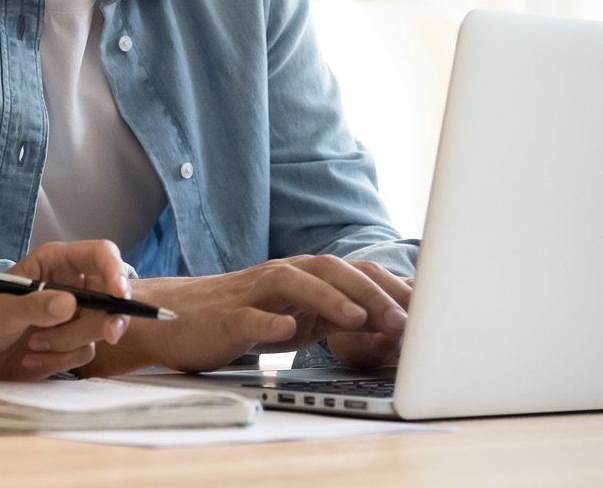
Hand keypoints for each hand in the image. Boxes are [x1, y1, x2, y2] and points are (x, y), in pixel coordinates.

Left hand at [0, 239, 130, 381]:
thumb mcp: (1, 311)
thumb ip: (34, 306)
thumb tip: (70, 304)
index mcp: (54, 263)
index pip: (99, 255)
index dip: (116, 271)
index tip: (119, 296)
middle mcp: (68, 285)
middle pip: (110, 296)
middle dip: (103, 318)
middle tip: (108, 334)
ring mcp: (70, 317)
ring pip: (97, 328)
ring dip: (66, 343)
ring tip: (31, 346)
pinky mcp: (68, 345)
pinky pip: (83, 353)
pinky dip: (59, 361)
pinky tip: (31, 359)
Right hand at [87, 255, 410, 374]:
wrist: (174, 317)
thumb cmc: (238, 317)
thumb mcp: (294, 318)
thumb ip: (332, 318)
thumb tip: (385, 329)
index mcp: (301, 275)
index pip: (353, 271)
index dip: (390, 287)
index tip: (427, 311)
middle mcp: (280, 275)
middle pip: (330, 269)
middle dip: (370, 292)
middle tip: (404, 320)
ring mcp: (252, 293)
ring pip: (293, 283)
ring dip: (330, 299)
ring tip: (360, 319)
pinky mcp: (226, 316)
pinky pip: (249, 316)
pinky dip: (270, 322)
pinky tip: (287, 333)